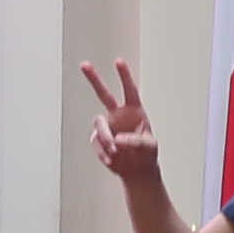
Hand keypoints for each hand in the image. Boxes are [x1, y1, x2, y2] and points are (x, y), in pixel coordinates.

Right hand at [81, 60, 160, 181]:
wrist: (137, 171)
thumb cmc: (147, 155)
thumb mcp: (149, 147)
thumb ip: (136, 141)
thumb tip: (117, 140)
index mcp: (134, 112)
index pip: (129, 91)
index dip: (124, 76)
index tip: (118, 61)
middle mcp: (118, 115)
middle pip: (104, 93)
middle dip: (94, 79)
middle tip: (84, 64)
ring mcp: (107, 126)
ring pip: (98, 123)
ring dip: (105, 138)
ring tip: (115, 151)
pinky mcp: (98, 138)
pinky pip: (96, 142)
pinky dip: (103, 151)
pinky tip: (112, 160)